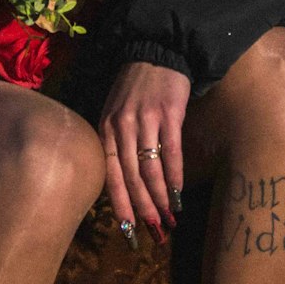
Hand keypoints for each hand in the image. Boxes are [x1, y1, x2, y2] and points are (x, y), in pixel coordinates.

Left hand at [99, 61, 191, 242]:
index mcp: (106, 129)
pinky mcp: (169, 113)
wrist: (156, 51)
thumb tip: (124, 185)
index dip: (120, 206)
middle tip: (154, 232)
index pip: (110, 176)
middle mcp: (122, 126)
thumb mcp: (114, 113)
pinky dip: (175, 176)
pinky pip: (172, 151)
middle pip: (131, 178)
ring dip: (160, 198)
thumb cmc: (134, 87)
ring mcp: (146, 119)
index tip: (129, 231)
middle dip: (143, 209)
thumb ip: (116, 144)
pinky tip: (178, 193)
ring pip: (150, 169)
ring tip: (169, 218)